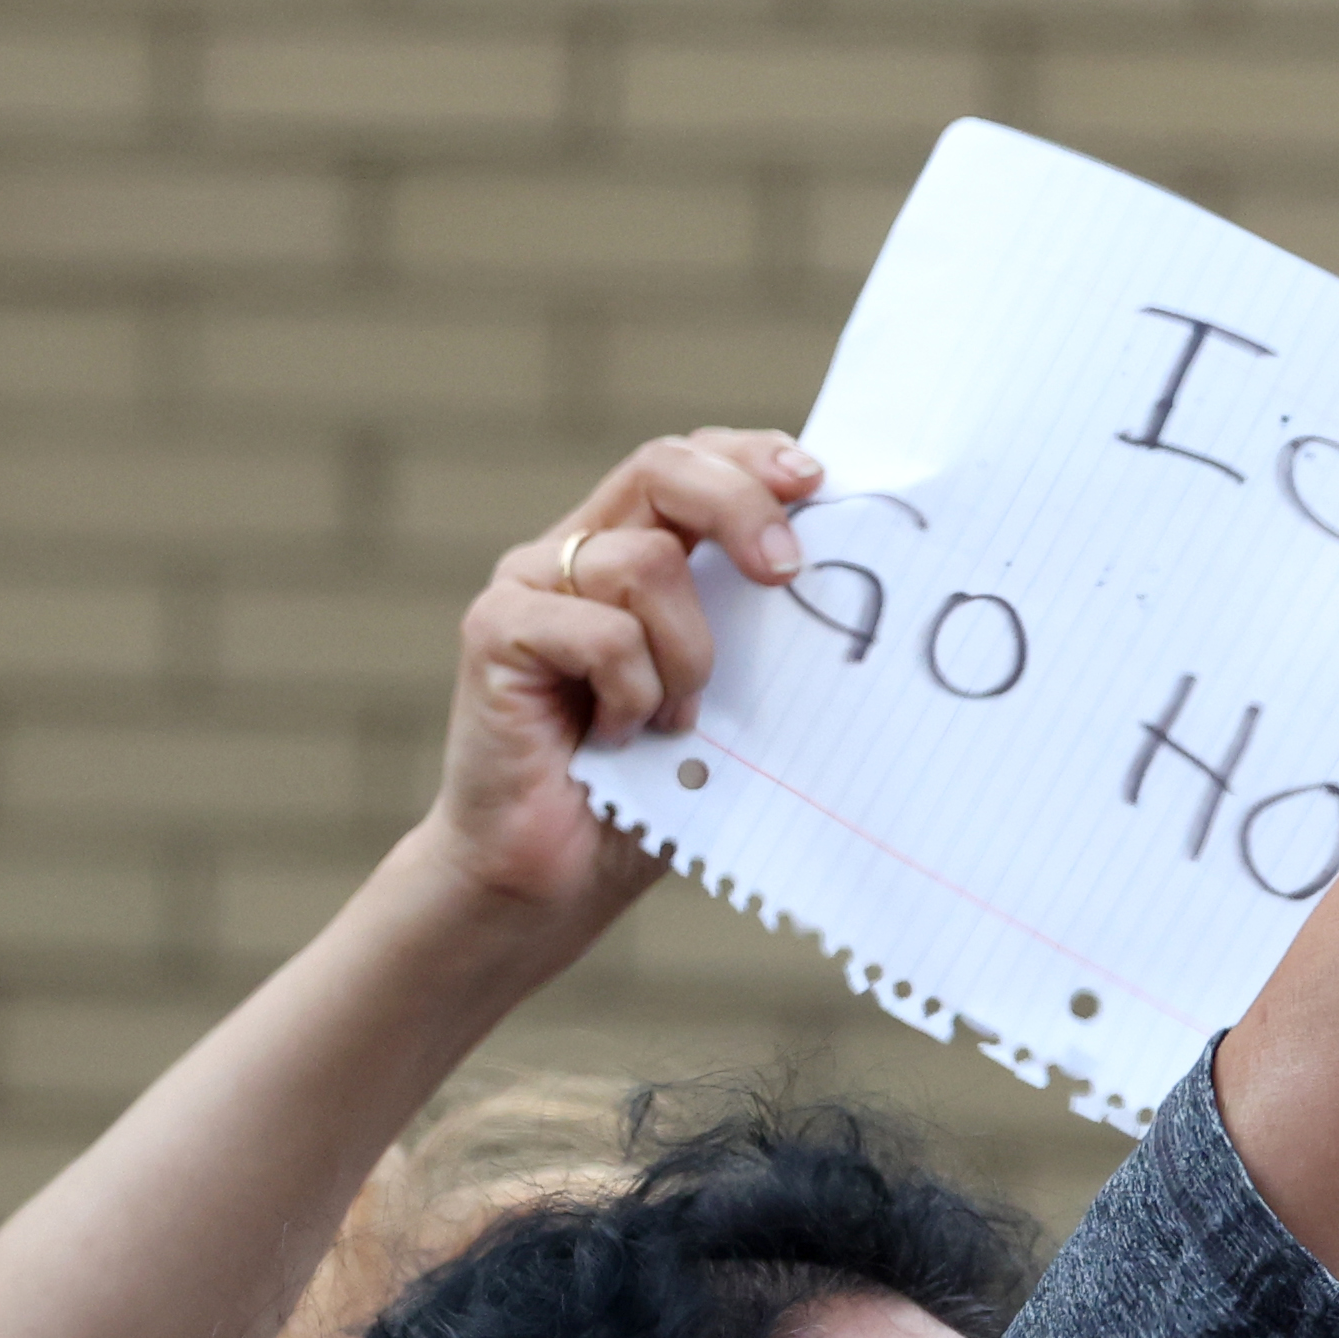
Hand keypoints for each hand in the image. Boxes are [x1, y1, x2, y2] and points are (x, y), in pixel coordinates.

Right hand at [428, 428, 824, 921]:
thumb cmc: (649, 795)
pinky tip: (618, 738)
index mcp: (634, 552)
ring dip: (687, 656)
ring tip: (672, 722)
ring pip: (645, 565)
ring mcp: (529, 586)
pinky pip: (600, 631)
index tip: (817, 483)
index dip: (754, 457)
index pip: (693, 460)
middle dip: (740, 507)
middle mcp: (576, 553)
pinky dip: (631, 692)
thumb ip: (757, 633)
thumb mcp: (728, 701)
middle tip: (785, 573)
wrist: (551, 880)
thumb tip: (844, 581)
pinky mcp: (494, 630)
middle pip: (664, 468)